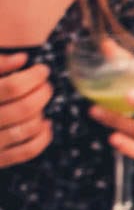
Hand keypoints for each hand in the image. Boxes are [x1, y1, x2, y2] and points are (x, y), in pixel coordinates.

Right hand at [0, 53, 52, 167]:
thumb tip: (23, 59)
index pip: (12, 87)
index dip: (33, 77)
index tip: (42, 70)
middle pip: (24, 108)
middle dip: (42, 94)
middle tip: (46, 86)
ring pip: (27, 128)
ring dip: (41, 113)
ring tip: (41, 103)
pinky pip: (27, 151)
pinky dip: (43, 137)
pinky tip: (45, 124)